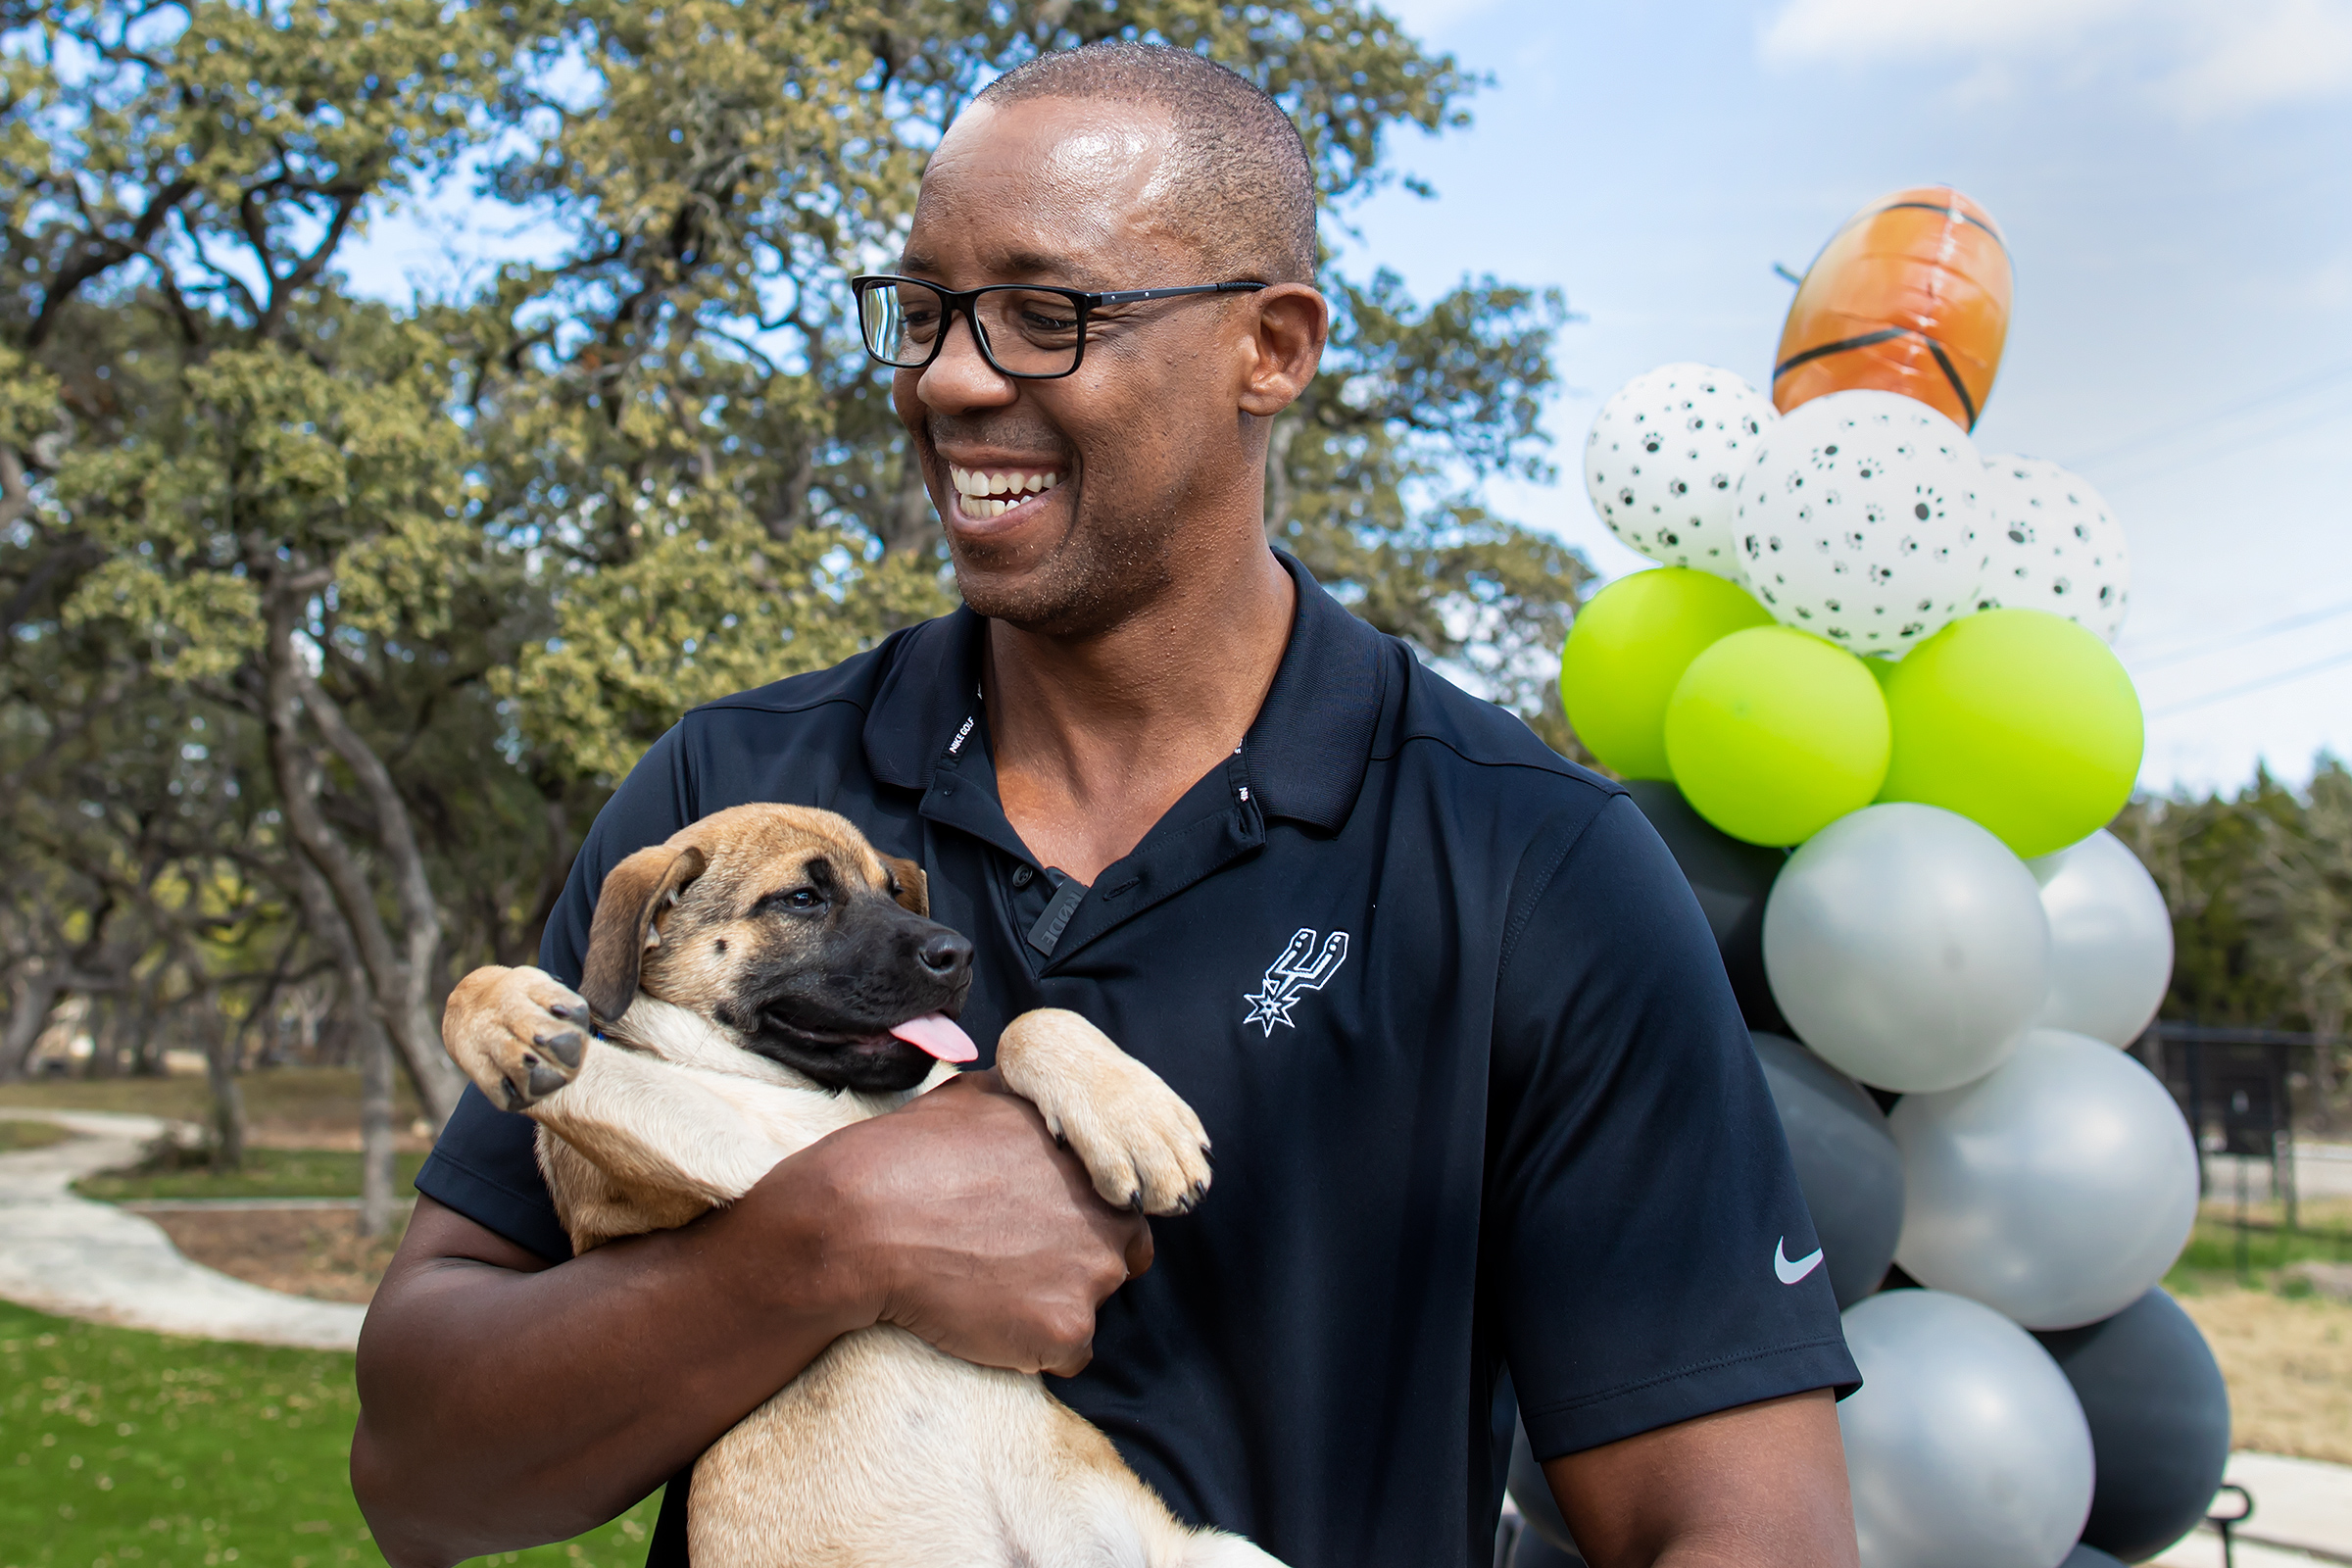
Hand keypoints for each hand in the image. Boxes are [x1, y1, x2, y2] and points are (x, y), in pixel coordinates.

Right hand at [786, 1069, 1152, 1376]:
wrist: (865, 1221)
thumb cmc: (914, 1152)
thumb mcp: (984, 1096)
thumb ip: (1033, 1106)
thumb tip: (1043, 1100)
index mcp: (1096, 1166)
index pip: (1121, 1204)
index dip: (1083, 1219)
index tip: (1039, 1225)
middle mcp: (1111, 1220)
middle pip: (1116, 1258)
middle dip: (1077, 1263)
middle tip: (1014, 1261)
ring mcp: (1092, 1279)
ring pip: (1089, 1305)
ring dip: (1052, 1304)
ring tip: (989, 1286)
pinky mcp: (1065, 1331)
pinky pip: (1065, 1353)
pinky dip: (1032, 1346)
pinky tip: (985, 1319)